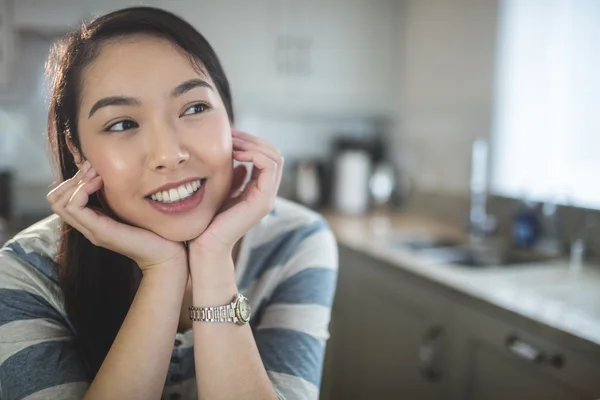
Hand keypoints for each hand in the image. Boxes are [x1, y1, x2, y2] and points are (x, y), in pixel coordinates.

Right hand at [47, 162, 186, 272]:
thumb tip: (109, 171)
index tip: (95, 169)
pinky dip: (82, 190)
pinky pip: (74, 207)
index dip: (75, 178)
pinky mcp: (100, 232)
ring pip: (59, 203)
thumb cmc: (155, 229)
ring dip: (76, 182)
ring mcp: (92, 230)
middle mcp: (88, 226)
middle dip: (72, 178)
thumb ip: (119, 195)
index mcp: (94, 220)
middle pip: (55, 199)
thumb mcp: (133, 206)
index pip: (62, 197)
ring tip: (97, 175)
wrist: (167, 254)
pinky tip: (101, 183)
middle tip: (93, 170)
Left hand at [190, 130, 283, 255]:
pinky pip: (269, 166)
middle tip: (231, 134)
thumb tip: (238, 159)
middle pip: (274, 153)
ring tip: (233, 144)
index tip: (229, 135)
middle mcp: (267, 192)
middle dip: (253, 139)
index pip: (266, 155)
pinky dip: (255, 154)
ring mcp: (267, 197)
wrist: (204, 245)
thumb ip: (232, 177)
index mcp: (258, 189)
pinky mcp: (263, 201)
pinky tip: (235, 154)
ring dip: (254, 144)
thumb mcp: (220, 190)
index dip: (250, 141)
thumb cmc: (207, 221)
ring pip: (275, 157)